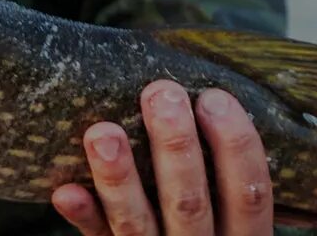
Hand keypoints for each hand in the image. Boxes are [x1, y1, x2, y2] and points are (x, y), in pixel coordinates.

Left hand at [52, 81, 273, 234]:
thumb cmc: (212, 225)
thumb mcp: (232, 211)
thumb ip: (226, 174)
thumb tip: (213, 96)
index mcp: (243, 235)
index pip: (249, 194)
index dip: (235, 146)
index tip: (215, 97)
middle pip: (190, 202)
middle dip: (176, 146)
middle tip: (160, 94)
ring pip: (137, 222)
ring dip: (119, 178)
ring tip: (102, 133)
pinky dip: (84, 215)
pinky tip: (67, 191)